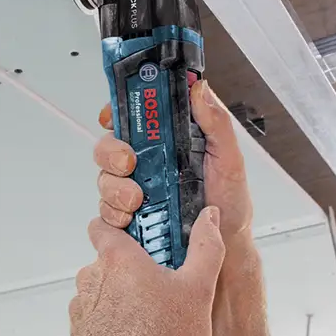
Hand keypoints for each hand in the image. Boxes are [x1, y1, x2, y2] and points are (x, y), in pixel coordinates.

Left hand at [69, 208, 225, 335]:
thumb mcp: (198, 290)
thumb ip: (206, 247)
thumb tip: (209, 217)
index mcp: (118, 259)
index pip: (103, 225)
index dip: (121, 227)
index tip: (142, 236)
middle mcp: (92, 278)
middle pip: (108, 260)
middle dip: (131, 268)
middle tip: (160, 285)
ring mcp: (82, 308)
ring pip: (101, 290)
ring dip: (120, 296)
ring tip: (151, 317)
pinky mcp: (79, 334)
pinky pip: (96, 317)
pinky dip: (112, 321)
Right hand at [94, 79, 253, 246]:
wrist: (225, 247)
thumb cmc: (229, 203)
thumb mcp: (230, 159)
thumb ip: (216, 123)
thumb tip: (198, 88)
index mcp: (170, 141)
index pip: (135, 117)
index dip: (118, 110)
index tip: (112, 115)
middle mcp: (149, 162)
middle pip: (109, 145)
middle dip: (111, 151)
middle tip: (129, 163)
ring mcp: (136, 188)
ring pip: (105, 178)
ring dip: (115, 187)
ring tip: (137, 200)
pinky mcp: (129, 215)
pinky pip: (106, 210)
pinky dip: (114, 213)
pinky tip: (130, 218)